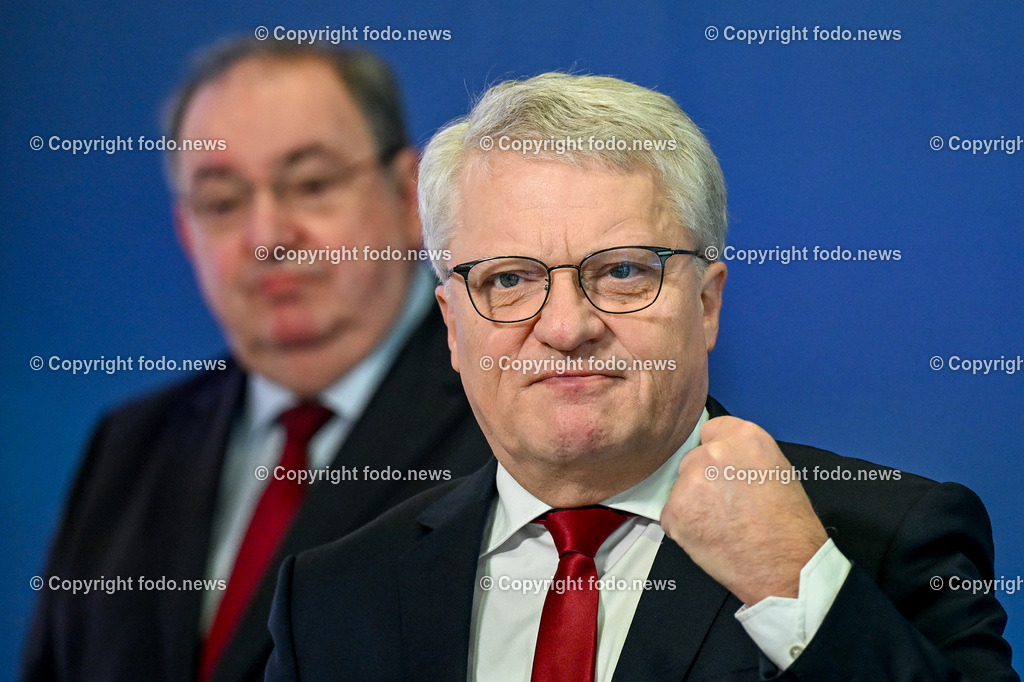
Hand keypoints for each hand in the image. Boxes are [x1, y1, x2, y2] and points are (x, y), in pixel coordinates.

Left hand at [660, 416, 827, 604]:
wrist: (786, 567)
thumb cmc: (789, 526)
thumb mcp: (778, 470)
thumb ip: (744, 456)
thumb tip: (725, 458)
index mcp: (744, 437)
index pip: (710, 431)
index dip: (716, 452)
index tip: (722, 470)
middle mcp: (714, 453)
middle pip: (693, 459)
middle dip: (703, 479)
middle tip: (725, 504)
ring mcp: (691, 482)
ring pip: (681, 487)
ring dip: (693, 503)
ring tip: (720, 524)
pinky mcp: (676, 511)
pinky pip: (671, 514)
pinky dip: (684, 526)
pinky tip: (709, 536)